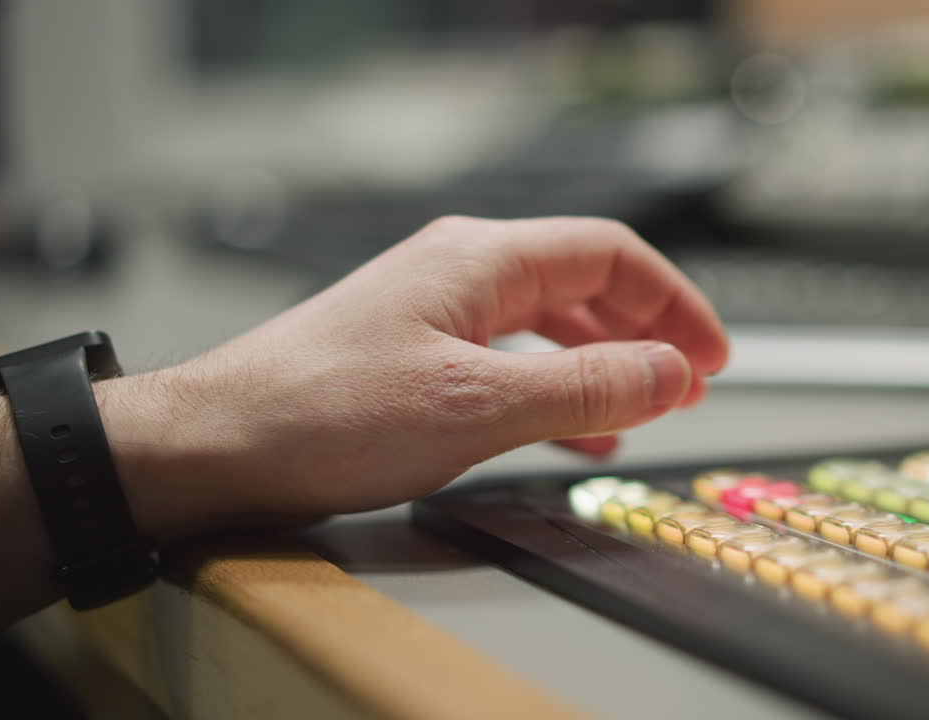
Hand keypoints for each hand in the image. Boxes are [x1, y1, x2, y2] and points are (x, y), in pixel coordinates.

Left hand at [110, 216, 728, 535]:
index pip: (609, 255)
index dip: (673, 302)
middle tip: (687, 383)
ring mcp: (435, 313)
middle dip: (644, 332)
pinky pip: (510, 360)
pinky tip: (573, 430)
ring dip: (604, 364)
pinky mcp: (415, 356)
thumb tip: (667, 373)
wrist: (217, 444)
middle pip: (583, 284)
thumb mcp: (475, 405)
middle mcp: (460, 274)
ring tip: (644, 409)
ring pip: (548, 325)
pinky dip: (555, 389)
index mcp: (480, 260)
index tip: (711, 355)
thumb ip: (582, 388)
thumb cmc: (320, 411)